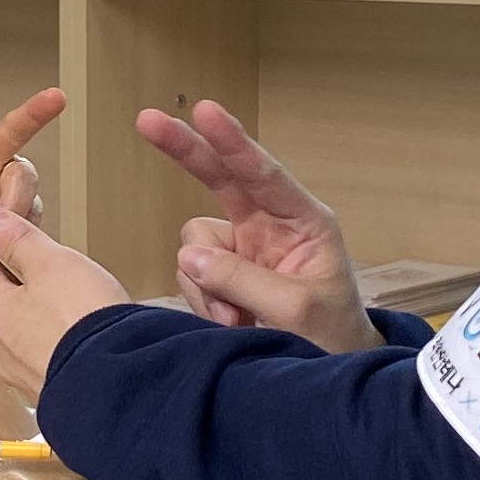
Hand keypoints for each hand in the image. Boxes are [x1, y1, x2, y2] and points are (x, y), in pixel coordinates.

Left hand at [0, 198, 132, 403]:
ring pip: (23, 330)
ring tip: (63, 299)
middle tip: (21, 259)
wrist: (121, 387)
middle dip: (9, 279)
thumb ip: (18, 242)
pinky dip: (56, 338)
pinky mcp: (55, 389)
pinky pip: (47, 354)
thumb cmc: (86, 327)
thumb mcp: (53, 266)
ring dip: (35, 312)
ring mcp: (28, 373)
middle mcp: (4, 348)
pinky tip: (76, 334)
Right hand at [136, 99, 372, 350]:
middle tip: (147, 120)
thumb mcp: (298, 310)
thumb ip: (245, 281)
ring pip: (196, 245)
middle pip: (219, 178)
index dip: (232, 142)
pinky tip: (232, 323)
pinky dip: (203, 301)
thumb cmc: (332, 334)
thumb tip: (192, 257)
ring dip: (206, 285)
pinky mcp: (224, 274)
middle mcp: (270, 224)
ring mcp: (244, 248)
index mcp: (304, 220)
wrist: (329, 368)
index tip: (205, 111)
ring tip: (238, 320)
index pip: (264, 174)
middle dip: (186, 151)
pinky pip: (192, 275)